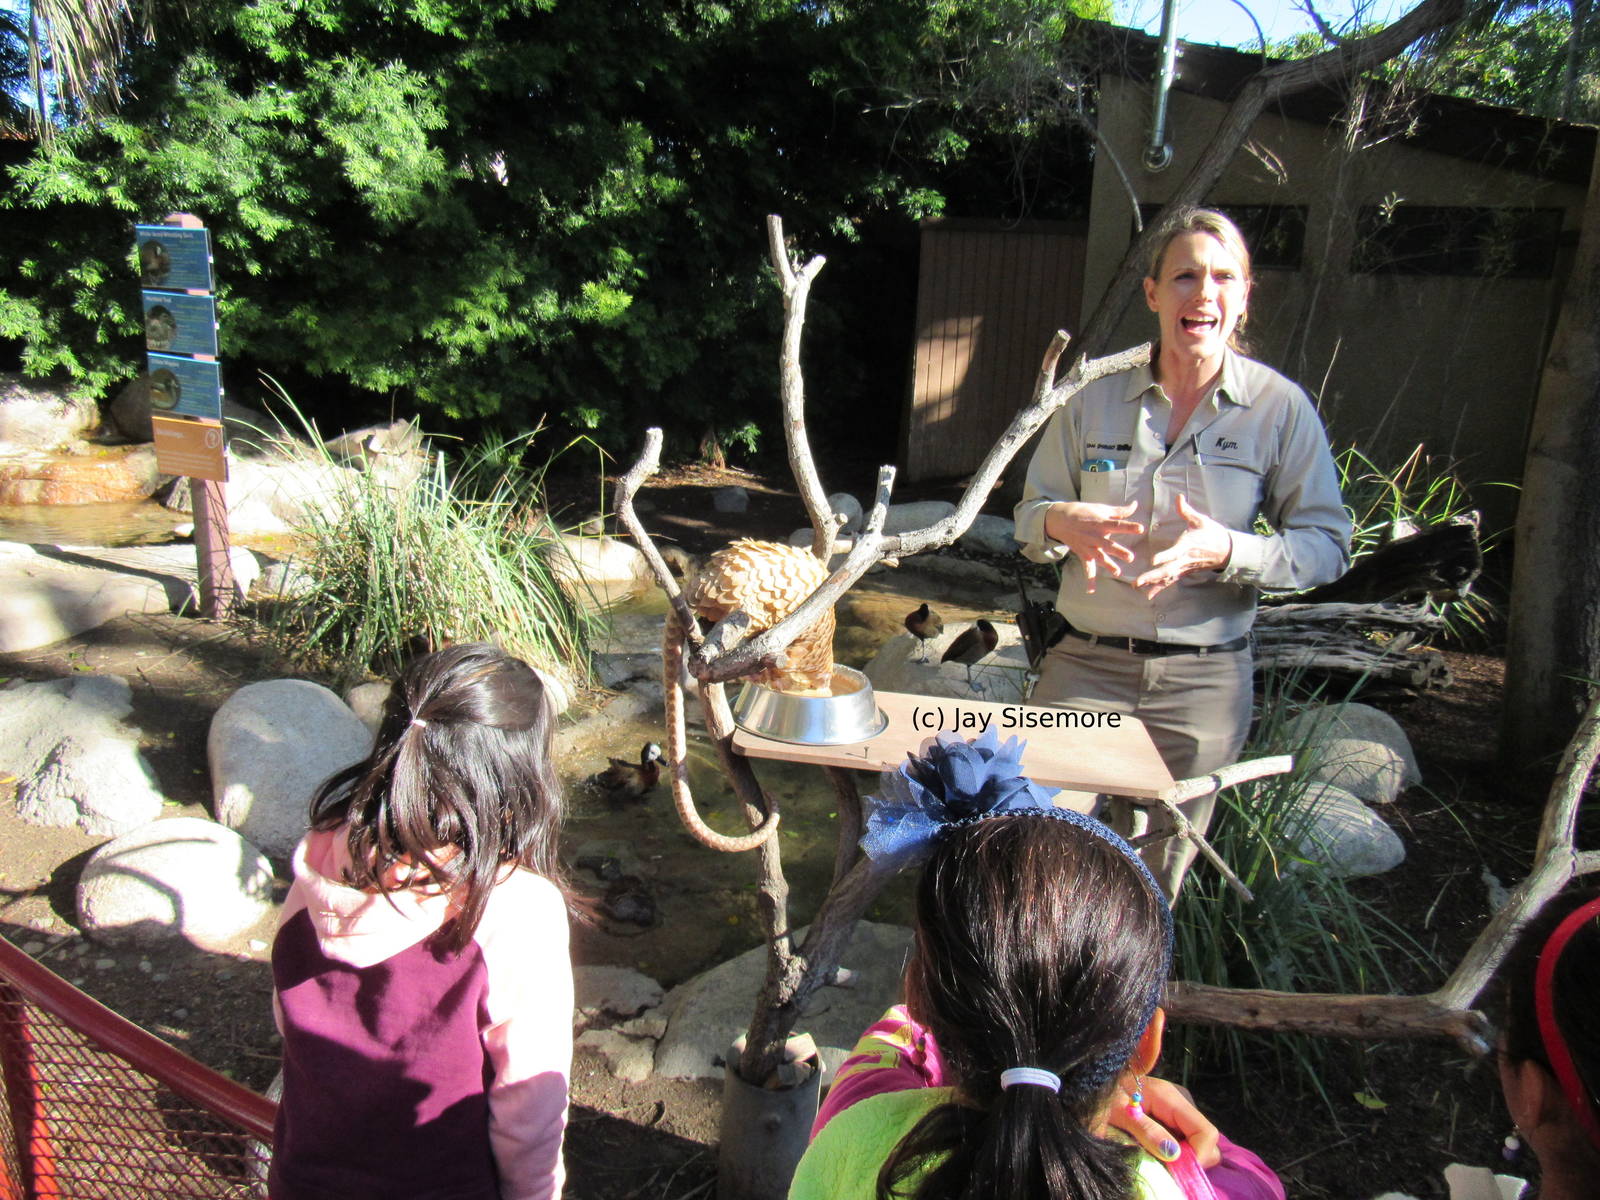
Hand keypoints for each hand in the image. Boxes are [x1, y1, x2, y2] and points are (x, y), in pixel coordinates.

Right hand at [1044, 501, 1144, 593]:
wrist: (1060, 520)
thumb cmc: (1083, 512)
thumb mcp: (1101, 508)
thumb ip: (1119, 511)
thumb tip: (1135, 505)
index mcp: (1102, 523)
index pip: (1118, 525)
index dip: (1129, 527)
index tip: (1141, 529)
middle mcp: (1095, 537)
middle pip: (1109, 545)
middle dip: (1119, 551)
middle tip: (1130, 557)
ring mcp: (1089, 547)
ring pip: (1100, 558)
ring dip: (1108, 565)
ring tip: (1117, 572)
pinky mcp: (1083, 555)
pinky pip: (1087, 568)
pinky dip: (1089, 579)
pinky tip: (1091, 590)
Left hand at [1105, 1075, 1221, 1167]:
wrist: (1093, 1082)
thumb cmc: (1102, 1095)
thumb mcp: (1118, 1113)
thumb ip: (1145, 1130)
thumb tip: (1173, 1153)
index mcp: (1170, 1096)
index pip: (1205, 1132)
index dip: (1197, 1156)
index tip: (1174, 1169)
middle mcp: (1181, 1101)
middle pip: (1205, 1140)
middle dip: (1188, 1158)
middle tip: (1159, 1162)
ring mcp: (1179, 1110)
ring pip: (1197, 1144)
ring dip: (1179, 1156)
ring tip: (1151, 1152)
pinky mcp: (1174, 1118)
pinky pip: (1186, 1142)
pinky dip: (1173, 1152)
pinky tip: (1153, 1147)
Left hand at [1134, 494, 1231, 597]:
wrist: (1226, 550)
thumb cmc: (1212, 533)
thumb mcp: (1200, 519)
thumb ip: (1186, 510)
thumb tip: (1179, 496)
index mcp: (1188, 545)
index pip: (1175, 552)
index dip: (1165, 556)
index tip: (1153, 560)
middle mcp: (1185, 559)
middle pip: (1168, 569)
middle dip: (1152, 576)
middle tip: (1138, 581)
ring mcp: (1184, 567)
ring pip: (1167, 577)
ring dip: (1152, 583)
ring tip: (1137, 587)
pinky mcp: (1184, 571)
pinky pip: (1170, 580)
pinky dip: (1159, 588)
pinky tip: (1147, 595)